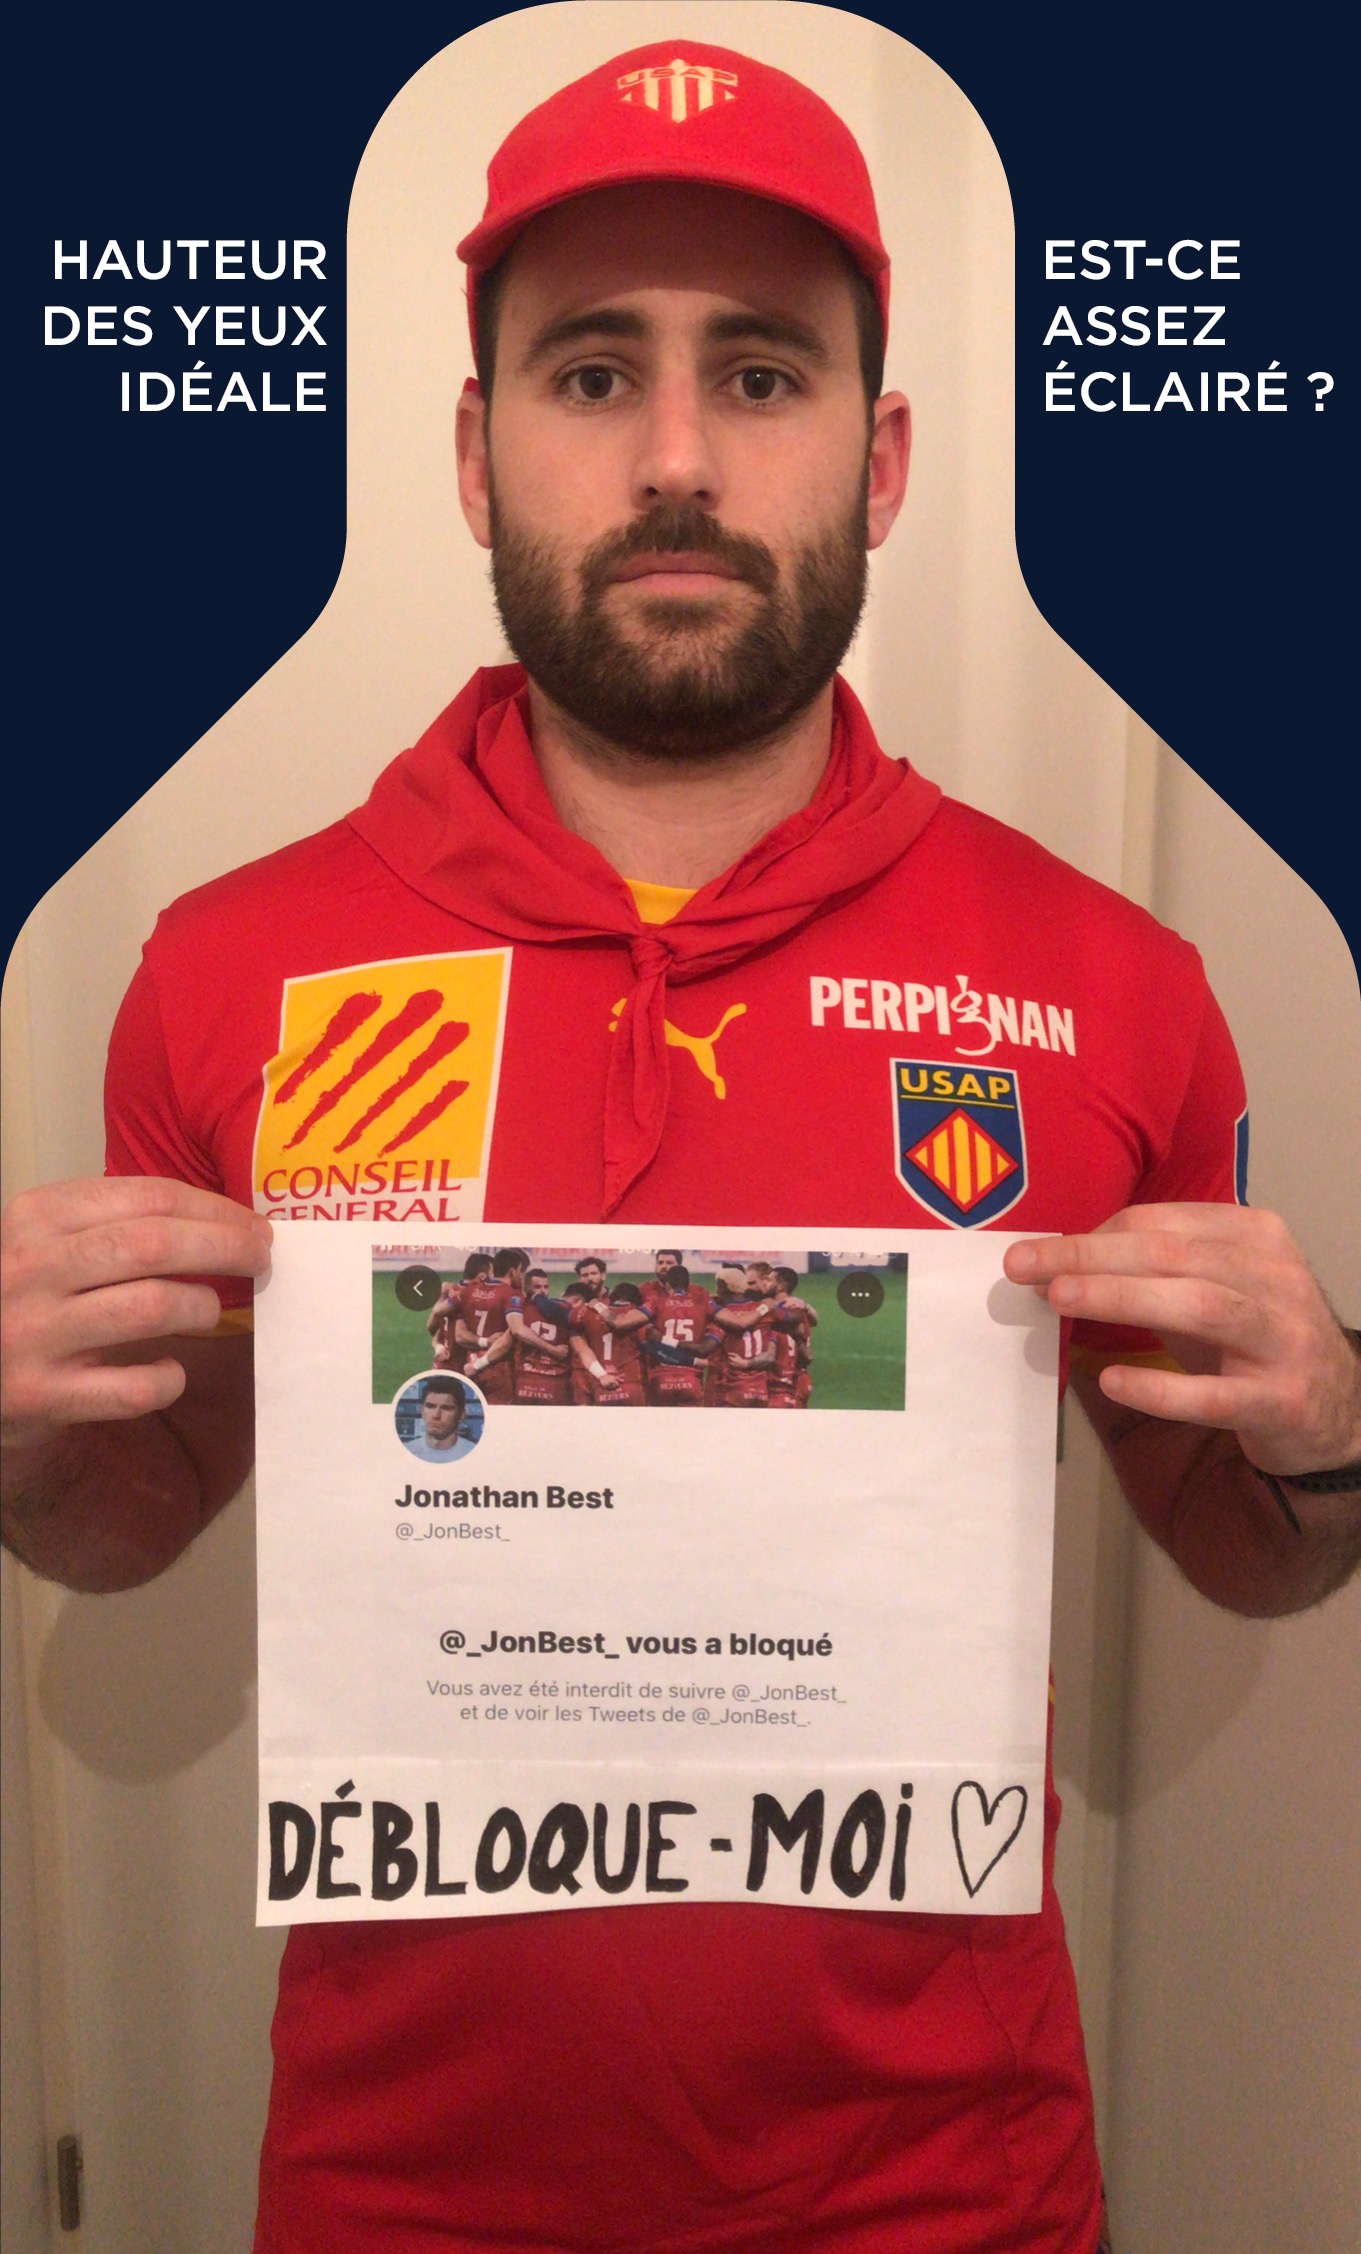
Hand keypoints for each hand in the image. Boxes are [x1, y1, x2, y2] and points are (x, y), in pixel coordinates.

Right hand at [2, 1176, 271, 1453]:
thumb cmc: (32, 1292)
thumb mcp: (52, 1238)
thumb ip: (117, 1220)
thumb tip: (226, 1220)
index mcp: (37, 1215)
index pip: (149, 1198)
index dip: (215, 1209)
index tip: (253, 1225)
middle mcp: (30, 1269)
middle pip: (156, 1246)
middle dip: (225, 1247)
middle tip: (260, 1258)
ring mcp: (34, 1333)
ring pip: (151, 1307)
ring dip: (201, 1306)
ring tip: (209, 1309)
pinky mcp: (42, 1395)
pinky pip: (133, 1387)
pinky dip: (168, 1379)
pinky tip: (170, 1371)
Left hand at [1004, 1204, 1360, 1476]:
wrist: (1338, 1409)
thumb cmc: (1254, 1338)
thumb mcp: (1212, 1288)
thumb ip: (1152, 1271)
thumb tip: (1058, 1263)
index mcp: (1255, 1236)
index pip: (1163, 1223)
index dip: (1095, 1235)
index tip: (1039, 1252)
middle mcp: (1275, 1278)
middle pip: (1174, 1255)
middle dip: (1092, 1257)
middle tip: (1026, 1265)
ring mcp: (1284, 1339)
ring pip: (1201, 1306)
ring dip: (1123, 1298)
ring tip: (1060, 1299)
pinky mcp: (1282, 1400)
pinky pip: (1216, 1394)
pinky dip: (1162, 1388)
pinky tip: (1113, 1382)